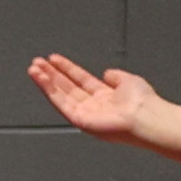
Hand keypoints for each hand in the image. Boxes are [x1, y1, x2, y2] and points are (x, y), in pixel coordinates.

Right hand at [26, 53, 169, 140]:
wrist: (146, 117)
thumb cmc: (143, 103)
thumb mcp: (129, 81)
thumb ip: (116, 77)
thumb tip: (107, 73)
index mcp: (105, 97)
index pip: (80, 80)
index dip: (67, 69)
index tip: (54, 59)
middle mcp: (94, 106)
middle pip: (67, 87)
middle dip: (52, 74)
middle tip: (37, 63)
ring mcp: (86, 114)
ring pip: (61, 95)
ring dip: (46, 81)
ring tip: (34, 69)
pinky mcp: (80, 121)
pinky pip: (61, 104)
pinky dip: (49, 90)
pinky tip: (41, 79)